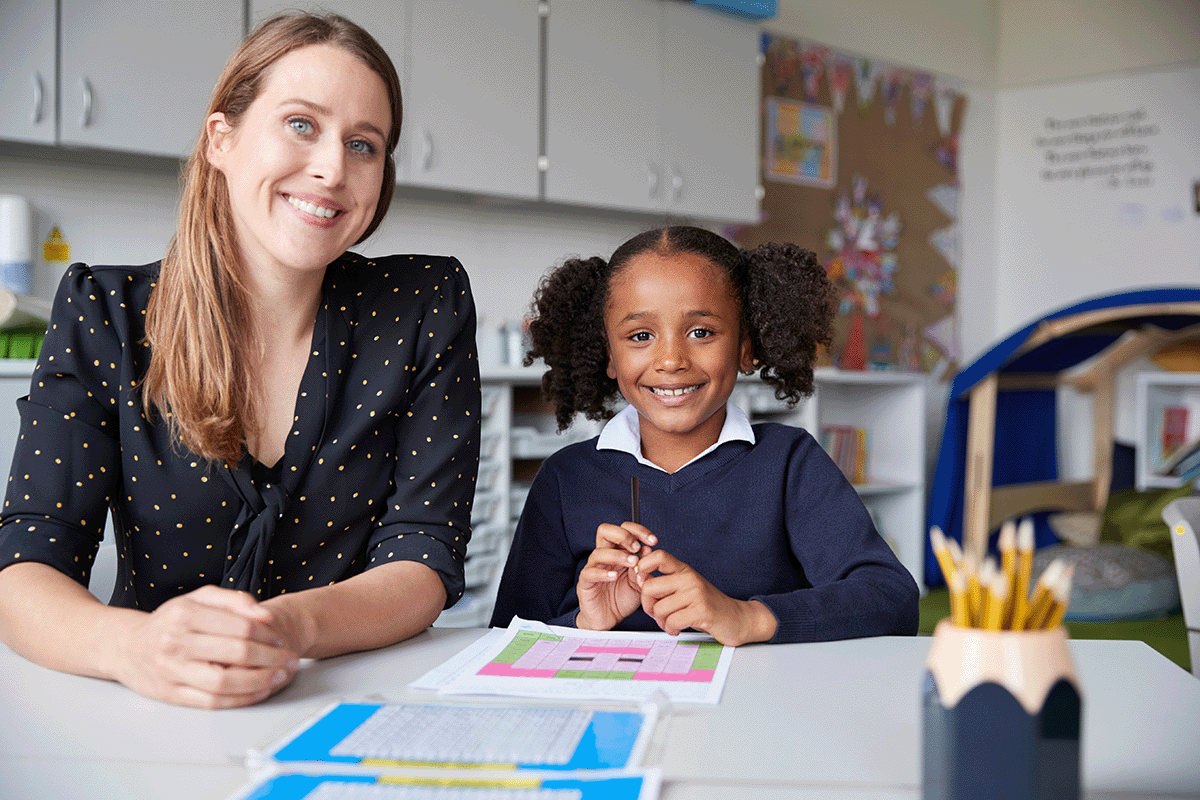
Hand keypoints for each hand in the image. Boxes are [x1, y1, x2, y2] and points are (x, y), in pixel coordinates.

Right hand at [111, 585, 299, 707]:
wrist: (127, 647)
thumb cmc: (170, 621)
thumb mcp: (199, 598)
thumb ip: (234, 600)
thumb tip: (264, 614)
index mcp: (185, 615)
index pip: (240, 626)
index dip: (267, 634)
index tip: (281, 639)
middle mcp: (176, 643)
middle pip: (236, 654)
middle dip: (271, 658)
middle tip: (289, 660)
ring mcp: (172, 671)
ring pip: (225, 682)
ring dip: (259, 682)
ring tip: (279, 677)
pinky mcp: (171, 694)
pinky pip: (212, 702)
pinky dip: (240, 699)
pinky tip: (258, 692)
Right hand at [575, 522, 656, 630]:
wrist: (609, 619)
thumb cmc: (622, 598)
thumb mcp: (639, 581)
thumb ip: (643, 566)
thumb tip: (648, 548)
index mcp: (617, 551)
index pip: (622, 529)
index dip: (637, 530)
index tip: (653, 541)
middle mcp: (603, 556)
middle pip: (605, 531)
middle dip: (623, 535)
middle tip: (637, 547)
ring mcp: (593, 568)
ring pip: (598, 552)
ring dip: (618, 555)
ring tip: (633, 563)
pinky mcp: (585, 583)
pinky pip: (590, 573)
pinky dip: (603, 573)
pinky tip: (615, 576)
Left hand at [636, 549, 777, 645]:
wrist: (737, 618)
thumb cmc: (708, 605)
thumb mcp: (687, 588)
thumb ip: (667, 584)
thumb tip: (639, 580)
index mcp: (684, 570)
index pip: (658, 556)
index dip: (643, 566)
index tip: (641, 582)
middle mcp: (689, 578)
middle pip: (649, 587)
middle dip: (647, 605)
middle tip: (656, 614)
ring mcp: (696, 594)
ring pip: (659, 608)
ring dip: (660, 622)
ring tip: (670, 624)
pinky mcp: (701, 611)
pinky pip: (672, 621)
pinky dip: (671, 629)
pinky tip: (677, 629)